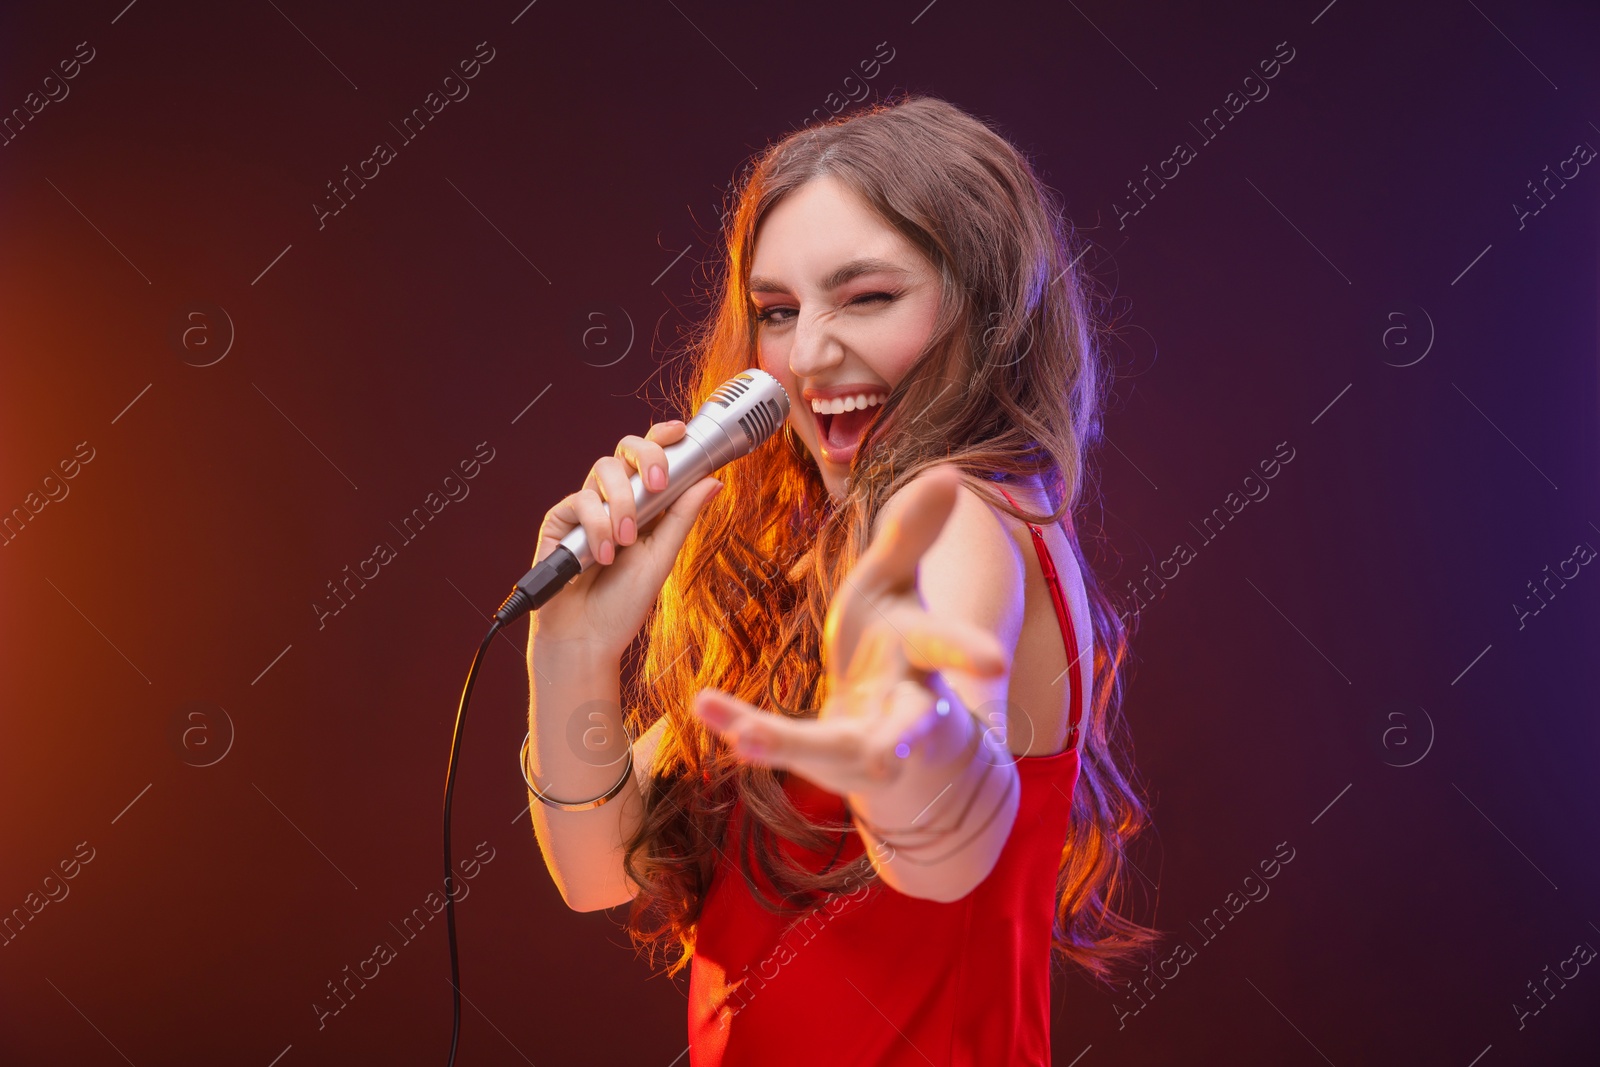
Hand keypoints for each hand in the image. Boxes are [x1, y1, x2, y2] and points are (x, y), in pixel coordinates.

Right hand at [529, 420, 722, 657]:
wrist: (587, 638)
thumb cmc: (623, 603)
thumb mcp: (662, 557)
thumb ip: (682, 516)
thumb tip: (713, 481)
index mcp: (643, 506)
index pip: (649, 459)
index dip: (662, 437)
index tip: (680, 431)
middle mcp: (613, 500)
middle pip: (624, 450)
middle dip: (645, 456)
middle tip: (658, 483)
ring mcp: (585, 508)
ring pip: (602, 470)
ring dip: (622, 505)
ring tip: (626, 542)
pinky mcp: (560, 521)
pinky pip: (579, 501)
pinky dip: (596, 527)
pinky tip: (602, 556)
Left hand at [692, 466, 1005, 797]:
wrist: (884, 719)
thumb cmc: (890, 637)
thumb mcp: (893, 581)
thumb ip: (912, 533)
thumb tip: (949, 472)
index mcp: (922, 652)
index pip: (946, 646)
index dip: (969, 653)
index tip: (994, 662)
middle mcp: (905, 707)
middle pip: (908, 726)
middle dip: (900, 741)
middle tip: (887, 759)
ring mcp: (867, 742)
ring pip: (836, 751)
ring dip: (788, 742)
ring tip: (745, 737)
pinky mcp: (826, 761)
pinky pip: (787, 750)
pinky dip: (746, 730)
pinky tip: (710, 714)